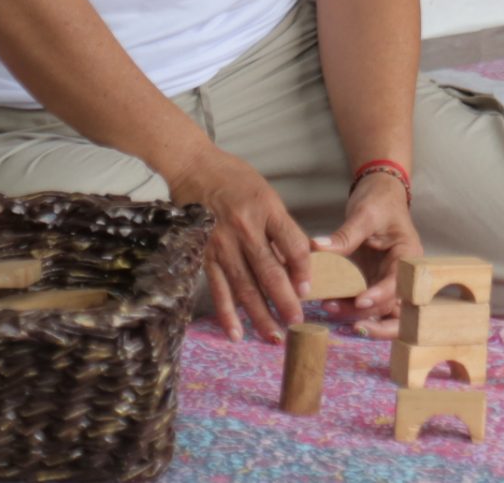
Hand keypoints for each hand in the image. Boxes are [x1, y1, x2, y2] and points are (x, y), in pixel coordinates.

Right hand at [166, 142, 313, 342]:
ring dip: (260, 315)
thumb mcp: (266, 194)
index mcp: (267, 209)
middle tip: (298, 325)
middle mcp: (245, 227)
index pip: (293, 245)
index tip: (309, 289)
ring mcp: (221, 242)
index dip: (304, 270)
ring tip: (273, 336)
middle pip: (270, 271)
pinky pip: (218, 288)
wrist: (193, 167)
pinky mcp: (203, 253)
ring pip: (245, 286)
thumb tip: (301, 258)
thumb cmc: (234, 179)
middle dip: (286, 301)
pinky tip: (236, 332)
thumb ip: (281, 226)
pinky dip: (227, 313)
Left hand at [314, 170, 422, 337]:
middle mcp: (403, 275)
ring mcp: (389, 282)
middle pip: (390, 305)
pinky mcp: (375, 284)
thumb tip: (317, 248)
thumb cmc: (379, 201)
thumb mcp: (364, 214)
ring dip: (358, 317)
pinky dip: (352, 311)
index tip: (359, 301)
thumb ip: (345, 235)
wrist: (381, 194)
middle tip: (336, 312)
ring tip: (329, 309)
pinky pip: (368, 305)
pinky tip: (332, 307)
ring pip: (381, 313)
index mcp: (409, 256)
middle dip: (365, 314)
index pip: (399, 283)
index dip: (380, 295)